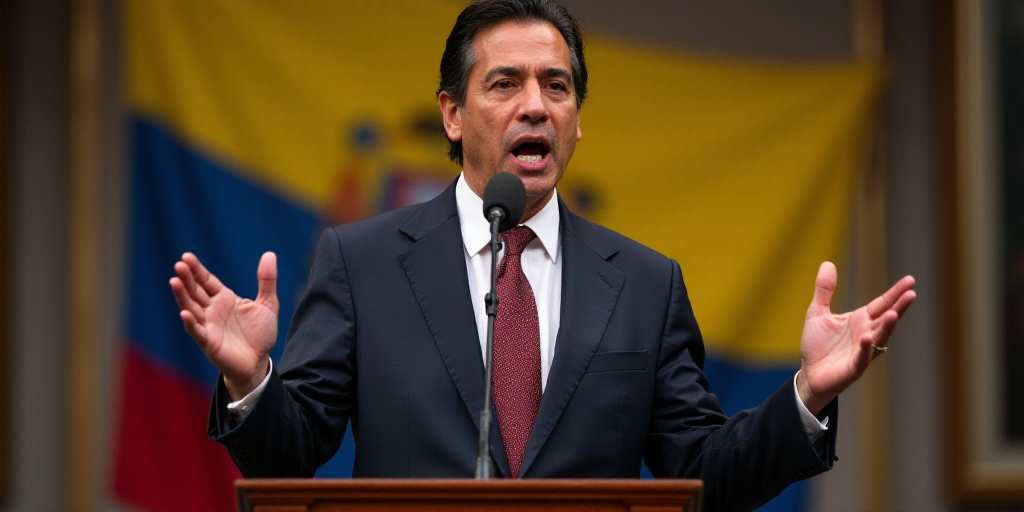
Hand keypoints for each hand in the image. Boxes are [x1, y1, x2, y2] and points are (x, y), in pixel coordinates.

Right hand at [169, 252, 278, 400]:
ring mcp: (208, 325)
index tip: (186, 256)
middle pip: (195, 291)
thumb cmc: (260, 333)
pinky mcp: (209, 342)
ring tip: (174, 281)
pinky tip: (184, 313)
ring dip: (182, 296)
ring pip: (191, 307)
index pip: (207, 280)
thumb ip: (267, 280)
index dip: (197, 269)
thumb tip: (269, 254)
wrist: (259, 361)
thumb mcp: (267, 304)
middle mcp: (212, 310)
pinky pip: (197, 331)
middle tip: (179, 264)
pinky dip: (190, 323)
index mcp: (224, 298)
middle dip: (187, 278)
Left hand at [796, 262, 915, 414]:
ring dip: (887, 327)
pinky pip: (862, 356)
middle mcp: (867, 333)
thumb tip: (828, 263)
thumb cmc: (817, 345)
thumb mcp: (817, 312)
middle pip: (886, 318)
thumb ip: (824, 290)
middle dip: (899, 307)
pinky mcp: (854, 367)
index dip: (895, 293)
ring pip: (879, 337)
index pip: (882, 303)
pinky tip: (867, 337)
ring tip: (894, 314)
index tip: (910, 280)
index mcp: (860, 319)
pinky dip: (865, 348)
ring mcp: (863, 351)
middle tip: (912, 293)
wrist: (809, 374)